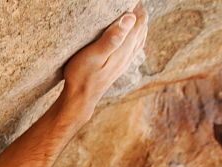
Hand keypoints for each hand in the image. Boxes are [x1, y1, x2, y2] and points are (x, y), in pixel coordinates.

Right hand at [61, 5, 147, 120]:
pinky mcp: (119, 68)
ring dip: (140, 26)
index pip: (138, 23)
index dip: (137, 9)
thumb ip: (112, 37)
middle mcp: (127, 56)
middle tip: (134, 3)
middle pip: (141, 30)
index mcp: (123, 49)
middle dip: (140, 15)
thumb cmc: (82, 76)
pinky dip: (137, 38)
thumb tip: (130, 18)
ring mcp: (124, 63)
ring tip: (136, 15)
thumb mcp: (94, 55)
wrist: (80, 100)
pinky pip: (134, 49)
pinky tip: (132, 37)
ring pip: (139, 40)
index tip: (132, 0)